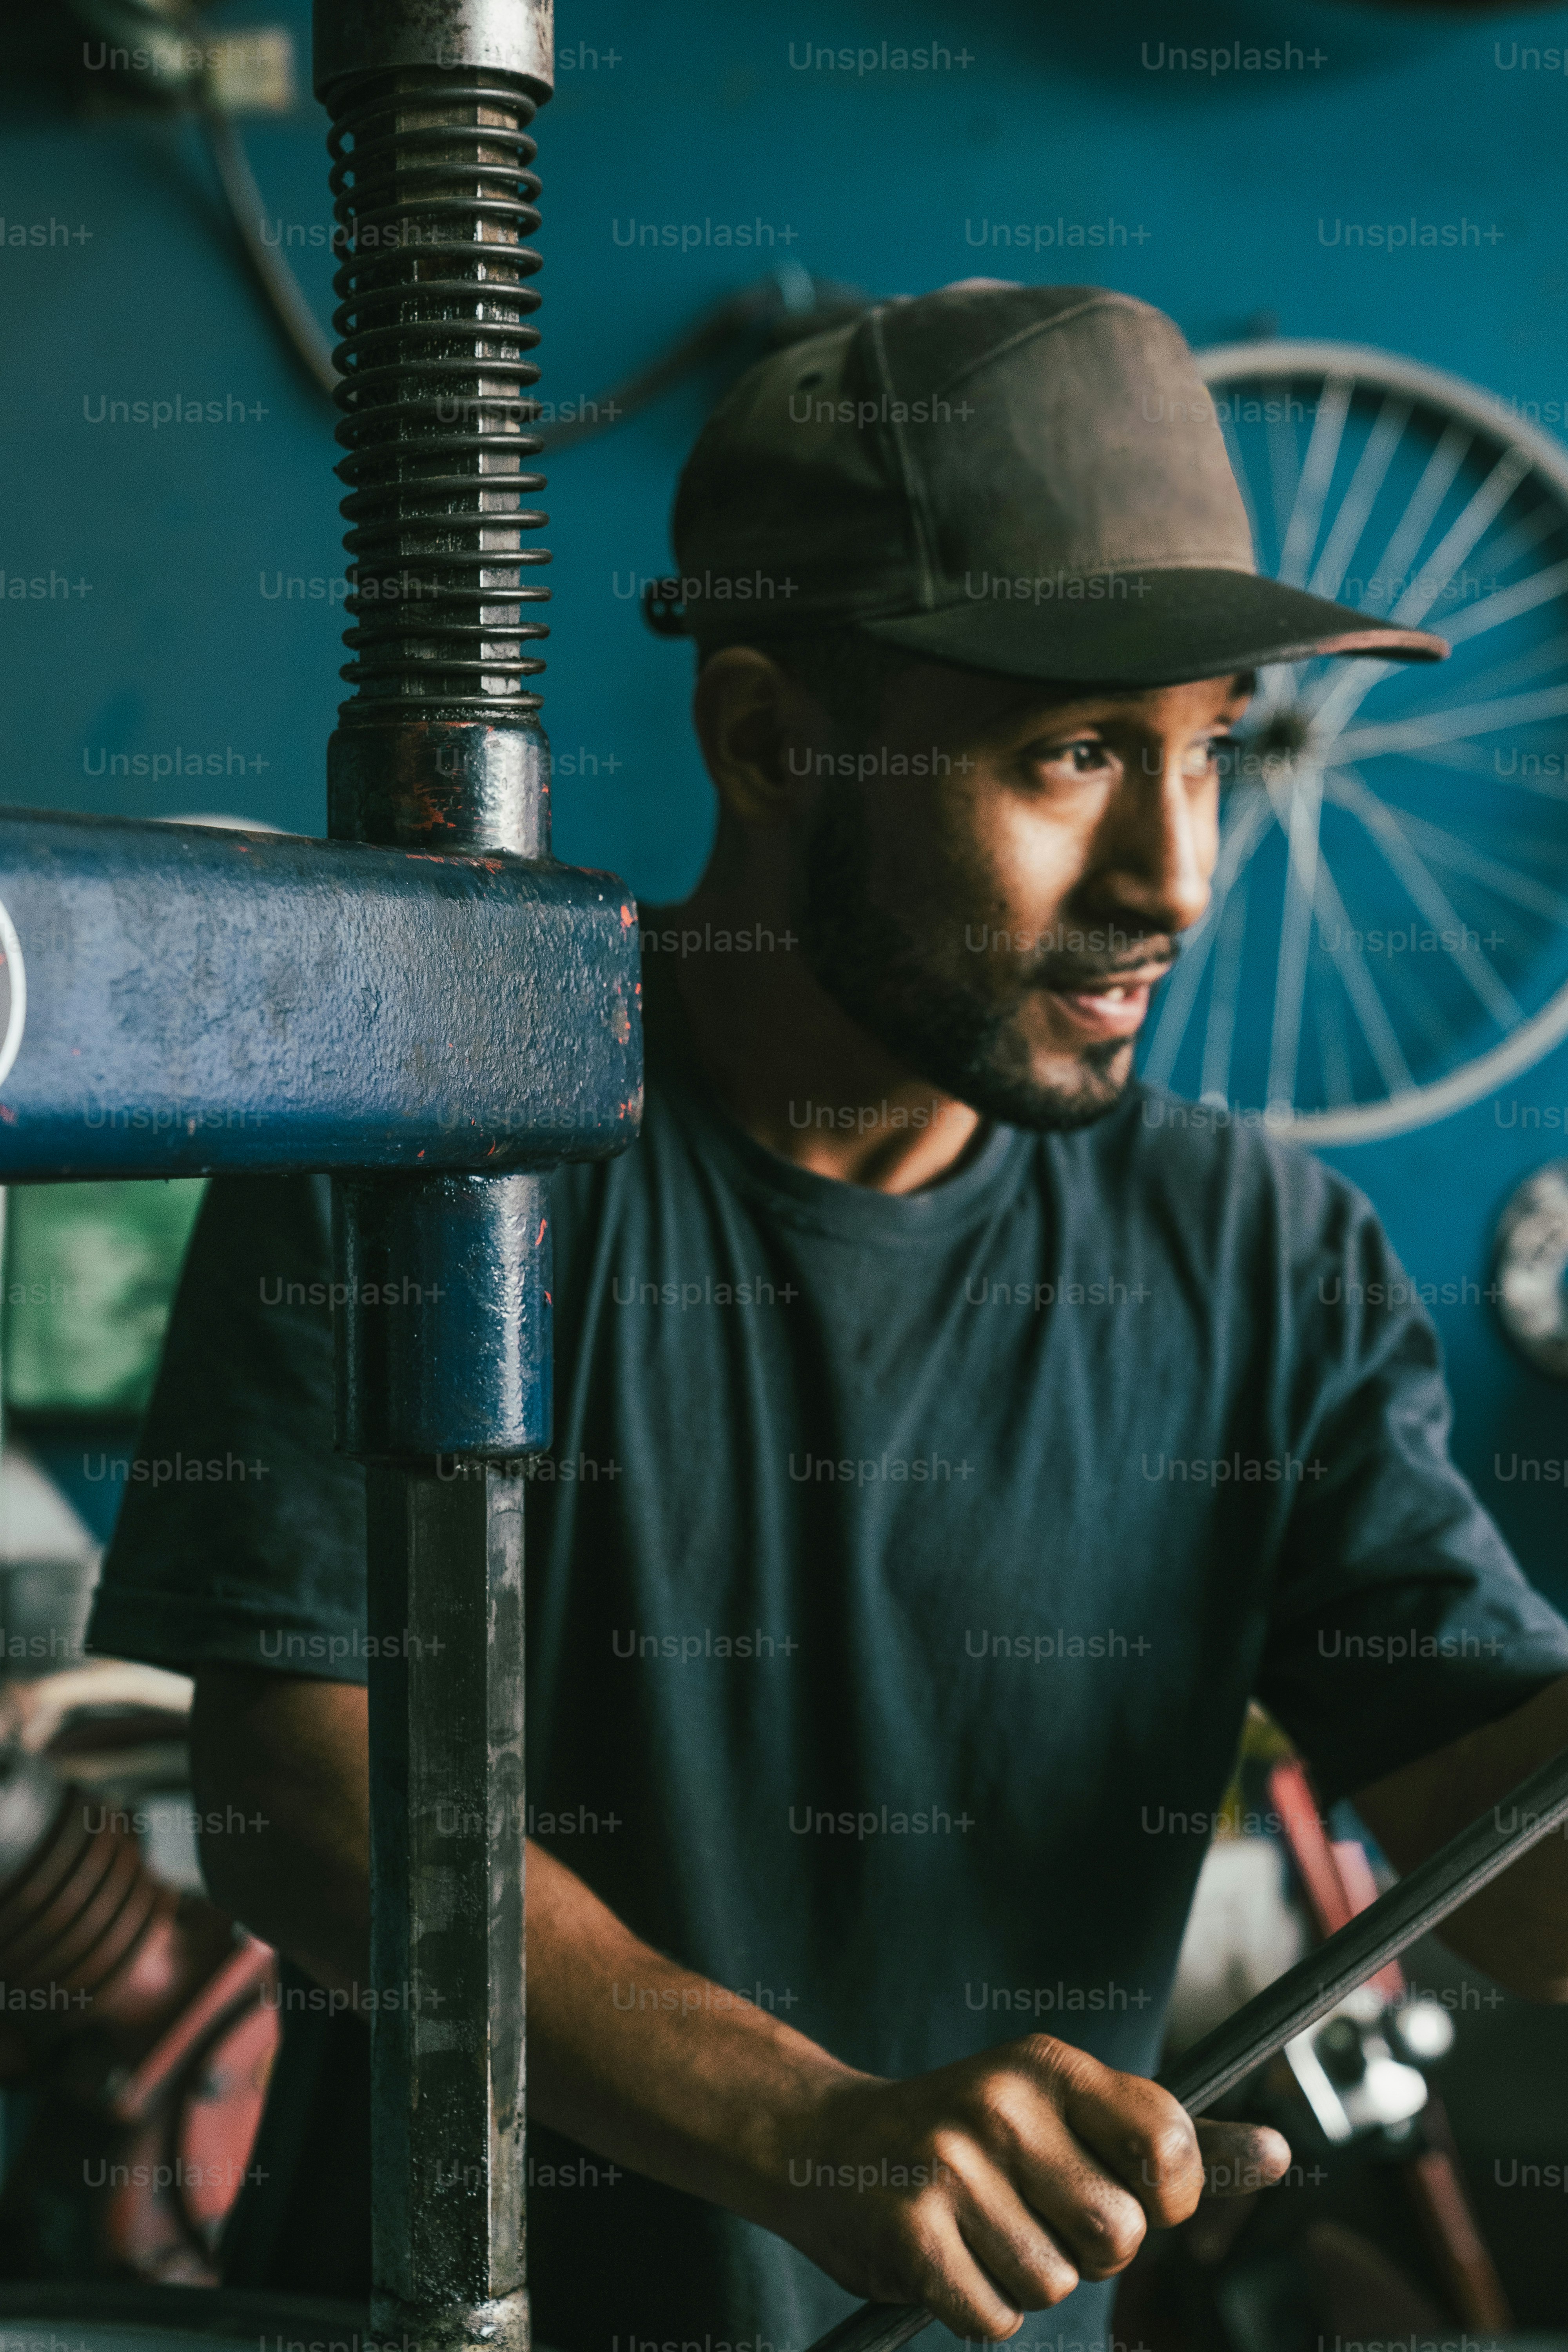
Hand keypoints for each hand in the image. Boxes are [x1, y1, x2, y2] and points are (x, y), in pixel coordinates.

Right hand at [767, 2033, 1290, 2337]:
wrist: (826, 2144)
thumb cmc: (968, 2137)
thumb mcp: (1058, 2107)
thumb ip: (1159, 2138)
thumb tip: (1280, 2154)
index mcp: (1047, 2064)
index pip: (1167, 2140)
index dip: (1169, 2194)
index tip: (1134, 2194)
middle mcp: (1000, 2101)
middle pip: (1118, 2237)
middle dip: (1089, 2249)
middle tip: (1034, 2213)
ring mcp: (951, 2165)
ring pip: (1056, 2286)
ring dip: (1026, 2280)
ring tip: (981, 2231)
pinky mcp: (911, 2231)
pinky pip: (996, 2320)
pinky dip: (978, 2309)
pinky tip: (946, 2259)